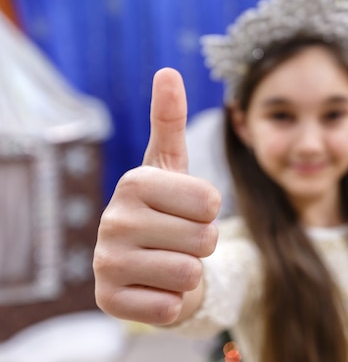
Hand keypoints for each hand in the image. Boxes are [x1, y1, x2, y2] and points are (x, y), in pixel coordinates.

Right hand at [93, 68, 220, 324]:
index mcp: (134, 182)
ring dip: (190, 272)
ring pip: (189, 274)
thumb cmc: (169, 210)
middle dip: (204, 242)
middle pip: (204, 239)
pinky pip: (170, 307)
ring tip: (169, 261)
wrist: (149, 263)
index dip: (211, 210)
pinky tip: (156, 288)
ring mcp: (106, 263)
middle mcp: (112, 220)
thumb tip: (168, 70)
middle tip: (180, 239)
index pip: (210, 201)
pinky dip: (174, 301)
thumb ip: (169, 120)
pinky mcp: (110, 302)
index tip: (190, 208)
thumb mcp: (171, 165)